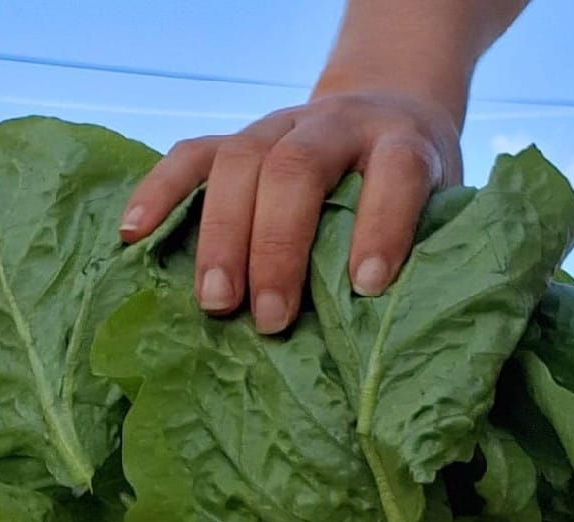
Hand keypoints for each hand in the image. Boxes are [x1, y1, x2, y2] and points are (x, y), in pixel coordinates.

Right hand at [119, 91, 461, 333]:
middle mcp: (338, 124)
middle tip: (269, 319)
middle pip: (297, 167)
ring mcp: (281, 125)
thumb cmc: (415, 195)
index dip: (381, 225)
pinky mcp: (239, 137)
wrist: (389, 110)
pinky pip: (191, 155)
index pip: (394, 172)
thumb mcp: (439, 218)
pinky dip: (160, 192)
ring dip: (223, 234)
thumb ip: (420, 265)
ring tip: (213, 302)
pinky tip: (134, 235)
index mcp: (401, 144)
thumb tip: (393, 359)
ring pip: (241, 160)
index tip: (367, 287)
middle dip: (278, 246)